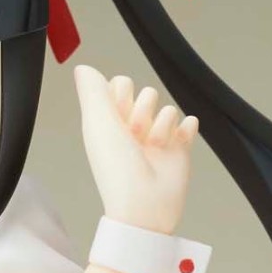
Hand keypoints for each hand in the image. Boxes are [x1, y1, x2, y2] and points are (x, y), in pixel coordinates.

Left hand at [74, 66, 197, 235]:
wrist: (144, 205)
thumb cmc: (117, 168)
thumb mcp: (97, 123)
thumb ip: (92, 92)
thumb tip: (83, 67)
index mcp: (110, 123)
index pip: (121, 84)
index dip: (122, 92)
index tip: (117, 113)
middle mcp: (132, 129)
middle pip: (147, 93)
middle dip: (143, 109)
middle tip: (135, 134)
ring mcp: (156, 139)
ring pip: (168, 107)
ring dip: (162, 124)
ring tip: (153, 146)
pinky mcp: (178, 149)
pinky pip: (188, 122)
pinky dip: (185, 129)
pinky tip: (177, 140)